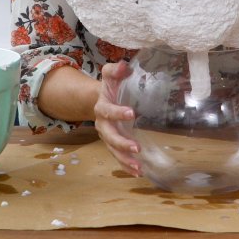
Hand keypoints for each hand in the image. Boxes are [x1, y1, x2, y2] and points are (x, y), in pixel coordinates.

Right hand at [94, 62, 141, 176]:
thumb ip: (115, 70)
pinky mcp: (113, 144)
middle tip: (136, 148)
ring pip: (113, 150)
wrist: (100, 98)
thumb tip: (124, 65)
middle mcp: (102, 124)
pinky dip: (126, 166)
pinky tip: (138, 172)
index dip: (118, 112)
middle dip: (122, 143)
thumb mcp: (110, 75)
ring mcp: (107, 136)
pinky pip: (118, 157)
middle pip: (109, 136)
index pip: (108, 110)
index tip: (132, 113)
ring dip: (125, 159)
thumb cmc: (110, 86)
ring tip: (138, 167)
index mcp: (102, 106)